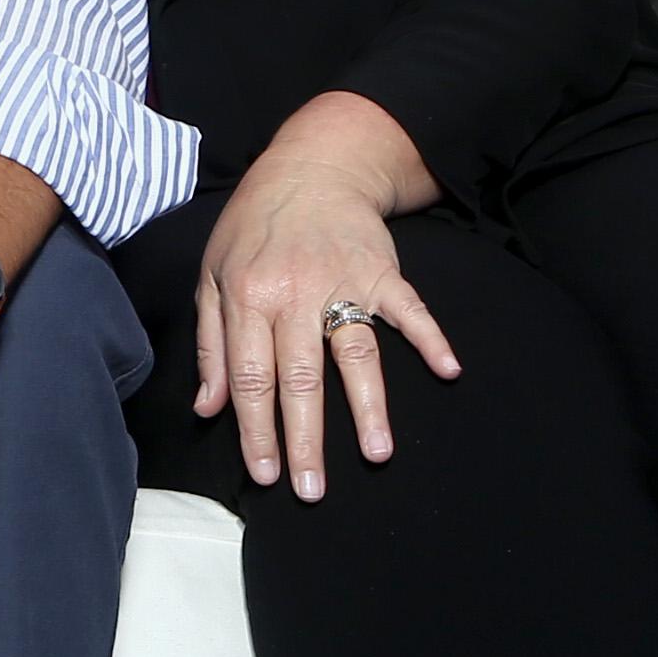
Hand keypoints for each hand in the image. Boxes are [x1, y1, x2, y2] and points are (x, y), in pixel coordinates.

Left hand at [193, 128, 459, 488]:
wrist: (310, 167)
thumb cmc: (253, 228)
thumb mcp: (212, 276)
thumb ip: (211, 344)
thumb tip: (208, 409)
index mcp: (248, 296)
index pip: (251, 377)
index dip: (256, 430)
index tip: (267, 474)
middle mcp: (295, 292)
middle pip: (301, 376)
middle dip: (306, 437)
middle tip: (313, 489)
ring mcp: (343, 281)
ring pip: (355, 350)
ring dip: (368, 404)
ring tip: (377, 453)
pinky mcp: (382, 270)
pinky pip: (409, 307)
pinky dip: (430, 337)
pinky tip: (449, 369)